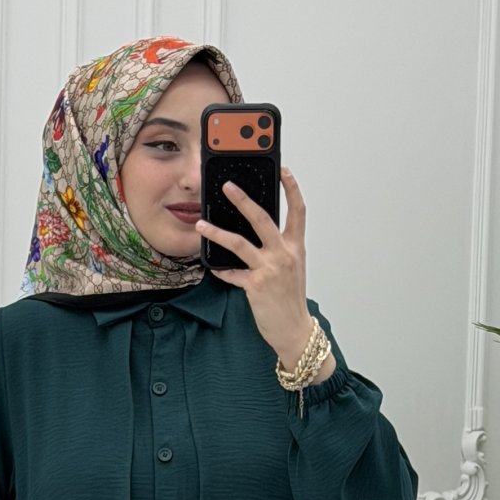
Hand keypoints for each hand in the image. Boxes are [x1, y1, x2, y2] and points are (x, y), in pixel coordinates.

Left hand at [195, 163, 312, 361]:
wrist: (294, 330)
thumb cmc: (291, 299)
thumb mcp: (291, 268)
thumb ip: (279, 249)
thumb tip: (257, 232)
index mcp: (295, 247)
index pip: (298, 210)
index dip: (292, 188)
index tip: (283, 170)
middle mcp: (284, 254)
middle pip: (262, 218)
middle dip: (243, 199)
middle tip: (227, 186)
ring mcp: (269, 269)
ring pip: (239, 243)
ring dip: (217, 232)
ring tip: (201, 224)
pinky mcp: (255, 286)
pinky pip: (232, 273)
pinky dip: (221, 270)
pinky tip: (212, 267)